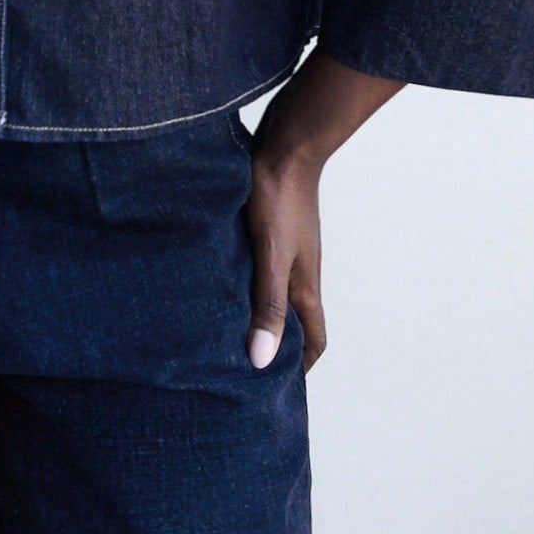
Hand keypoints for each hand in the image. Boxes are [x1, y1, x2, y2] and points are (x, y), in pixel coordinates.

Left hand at [242, 112, 326, 372]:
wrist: (286, 144)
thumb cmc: (280, 198)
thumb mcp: (271, 256)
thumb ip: (267, 305)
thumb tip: (263, 361)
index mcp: (305, 286)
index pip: (313, 339)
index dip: (301, 367)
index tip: (278, 390)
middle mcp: (300, 272)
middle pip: (296, 321)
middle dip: (278, 347)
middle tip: (245, 367)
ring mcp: (288, 250)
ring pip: (278, 294)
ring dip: (260, 315)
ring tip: (227, 331)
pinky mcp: (272, 230)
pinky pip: (263, 269)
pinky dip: (248, 285)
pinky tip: (220, 282)